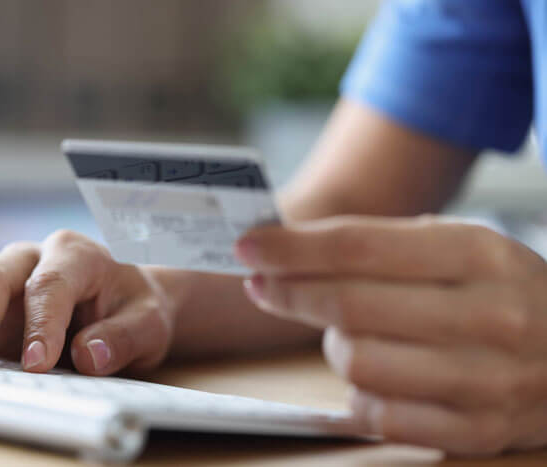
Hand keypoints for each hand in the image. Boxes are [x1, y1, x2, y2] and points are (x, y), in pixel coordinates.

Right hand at [0, 230, 173, 374]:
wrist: (124, 305)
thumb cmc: (133, 310)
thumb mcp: (148, 324)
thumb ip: (123, 337)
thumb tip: (87, 355)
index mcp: (77, 256)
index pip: (51, 284)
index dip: (41, 323)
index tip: (36, 363)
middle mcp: (32, 258)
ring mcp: (3, 276)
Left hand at [235, 215, 546, 455]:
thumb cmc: (500, 291)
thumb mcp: (457, 246)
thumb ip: (377, 244)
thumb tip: (285, 249)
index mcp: (479, 253)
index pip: (359, 248)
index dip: (292, 249)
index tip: (249, 247)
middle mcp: (487, 315)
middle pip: (348, 305)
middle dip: (289, 292)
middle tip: (262, 284)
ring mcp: (486, 380)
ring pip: (356, 361)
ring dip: (333, 343)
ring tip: (346, 331)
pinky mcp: (477, 431)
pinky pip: (379, 414)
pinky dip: (360, 391)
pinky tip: (370, 373)